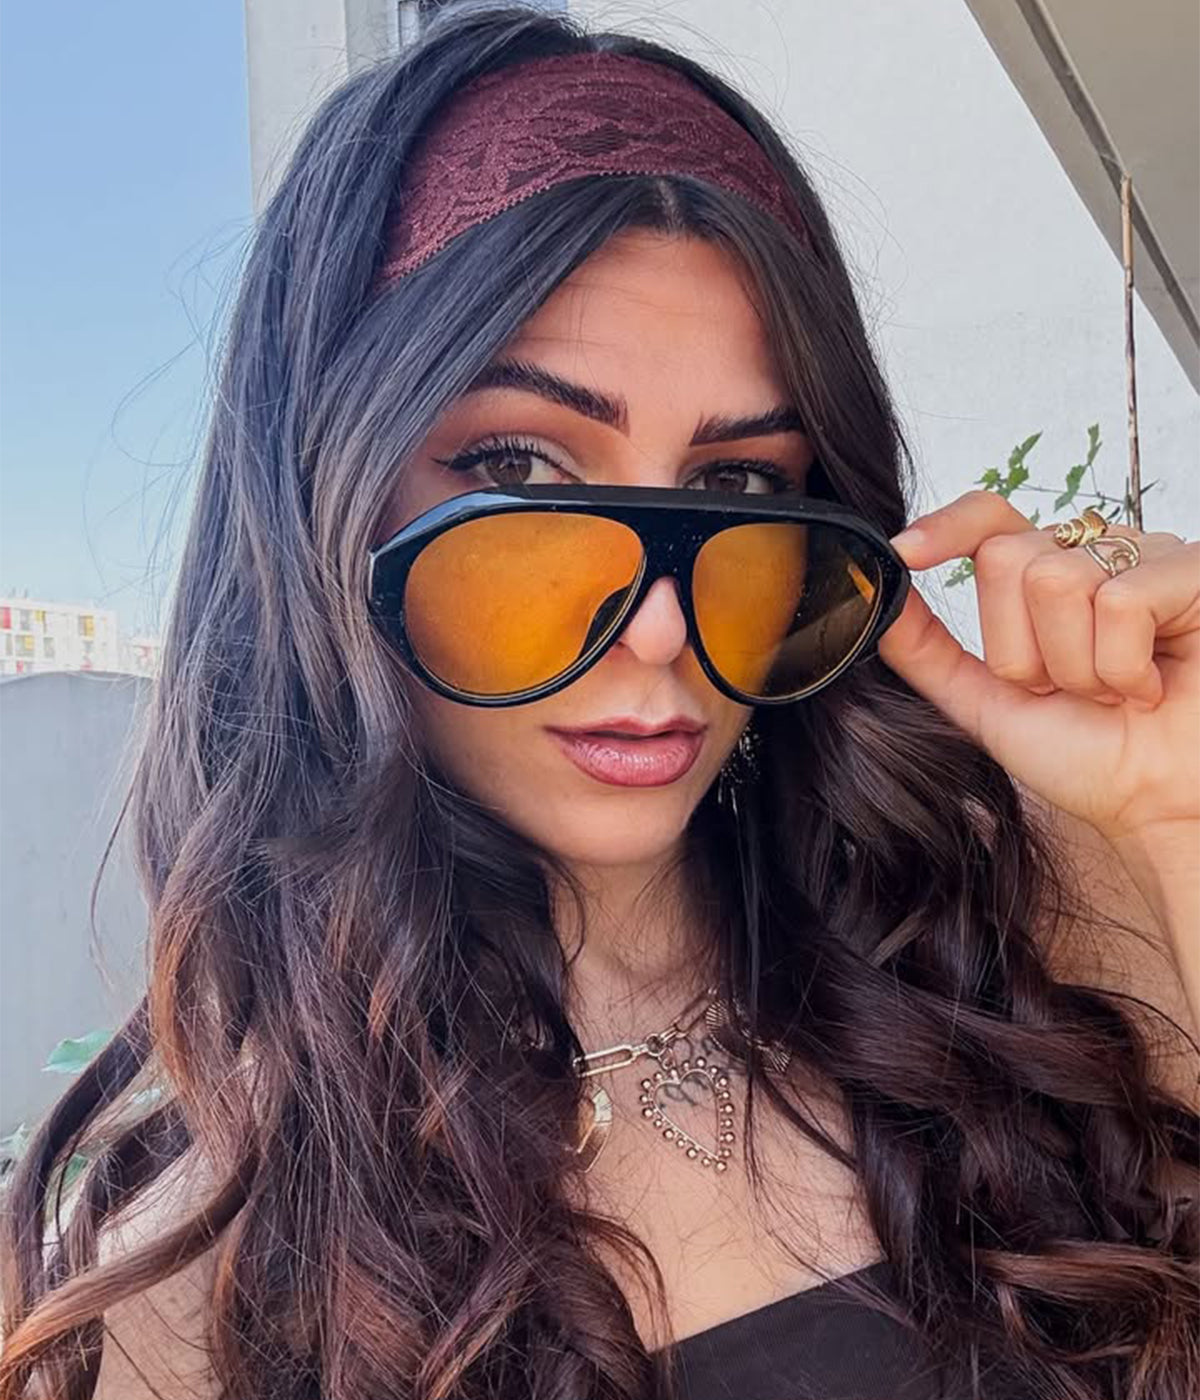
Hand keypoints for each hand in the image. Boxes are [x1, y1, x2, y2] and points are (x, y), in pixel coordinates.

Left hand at [876, 490, 1199, 846]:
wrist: (1152, 807)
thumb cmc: (1088, 759)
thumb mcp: (985, 703)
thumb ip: (928, 651)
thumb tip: (880, 594)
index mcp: (1043, 577)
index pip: (987, 518)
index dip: (945, 528)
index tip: (905, 553)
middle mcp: (1093, 556)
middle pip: (1006, 558)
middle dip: (1021, 649)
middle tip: (1065, 690)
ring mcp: (1146, 559)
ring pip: (1057, 582)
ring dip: (1074, 666)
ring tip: (1110, 692)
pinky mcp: (1191, 574)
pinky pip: (1120, 601)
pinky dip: (1121, 664)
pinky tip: (1148, 686)